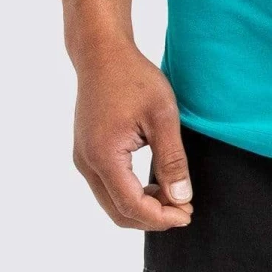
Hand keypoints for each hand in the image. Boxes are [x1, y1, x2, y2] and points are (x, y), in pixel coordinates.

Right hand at [71, 36, 193, 229]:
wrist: (102, 53)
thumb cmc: (133, 77)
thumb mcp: (161, 115)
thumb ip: (171, 159)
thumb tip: (181, 198)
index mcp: (104, 157)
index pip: (132, 206)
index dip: (162, 217)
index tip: (188, 213)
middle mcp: (87, 163)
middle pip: (118, 212)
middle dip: (153, 218)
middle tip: (184, 210)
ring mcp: (83, 158)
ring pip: (111, 202)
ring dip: (142, 207)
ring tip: (174, 196)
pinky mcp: (86, 152)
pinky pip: (107, 186)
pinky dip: (130, 193)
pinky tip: (154, 184)